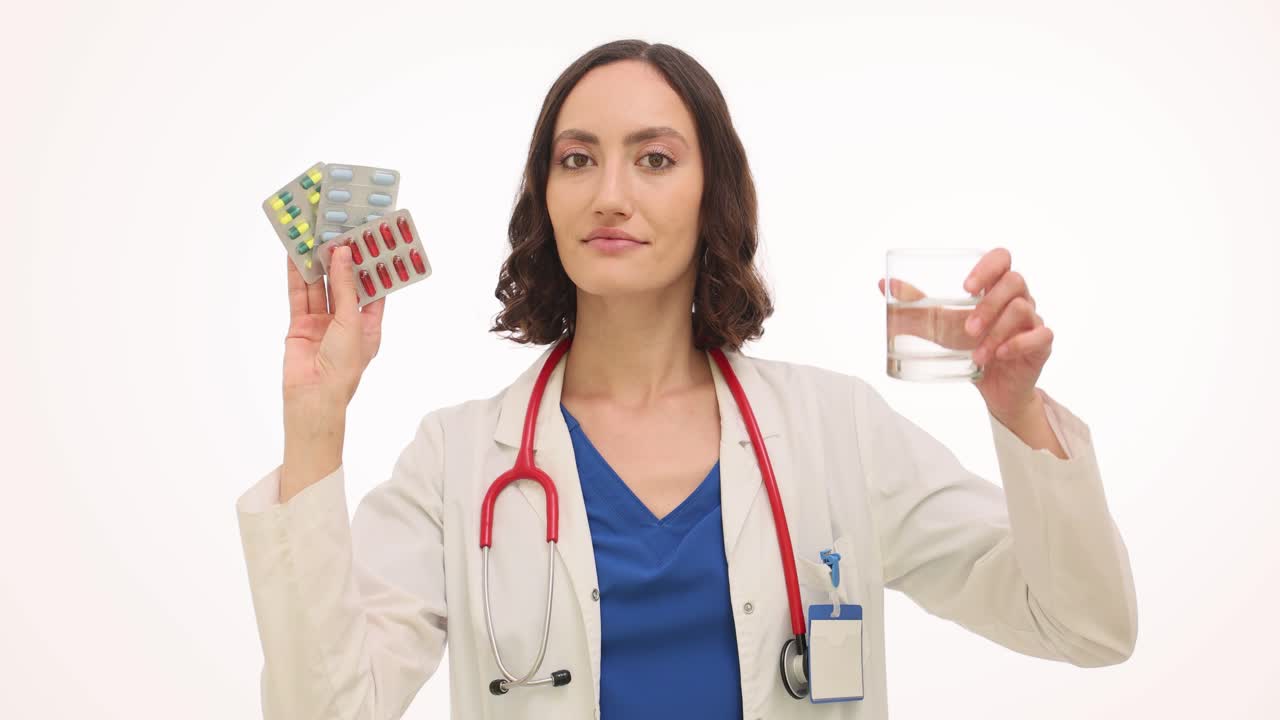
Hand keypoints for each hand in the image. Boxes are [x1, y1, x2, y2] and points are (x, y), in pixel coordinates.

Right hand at [283, 245, 385, 411]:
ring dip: (317, 264)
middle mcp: (346, 322)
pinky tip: (295, 256)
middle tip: (337, 232)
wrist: (314, 395)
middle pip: (343, 285)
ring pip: (319, 287)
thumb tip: (343, 254)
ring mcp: (322, 323)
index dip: (370, 267)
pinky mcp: (300, 325)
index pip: (372, 289)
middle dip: (340, 261)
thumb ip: (345, 287)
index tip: (367, 242)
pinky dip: (297, 275)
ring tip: (314, 236)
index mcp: (369, 325)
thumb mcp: (351, 321)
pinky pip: (299, 295)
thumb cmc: (344, 366)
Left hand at [877, 247, 1052, 424]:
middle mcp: (1018, 297)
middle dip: (988, 305)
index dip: (987, 266)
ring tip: (976, 354)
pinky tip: (1000, 355)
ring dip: (996, 332)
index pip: (1001, 258)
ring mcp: (1033, 318)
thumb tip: (882, 285)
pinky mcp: (1042, 342)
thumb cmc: (968, 346)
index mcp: (994, 286)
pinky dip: (1018, 345)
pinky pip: (1040, 335)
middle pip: (1014, 282)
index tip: (965, 287)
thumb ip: (914, 306)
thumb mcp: (938, 326)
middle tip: (967, 329)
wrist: (992, 386)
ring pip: (1022, 310)